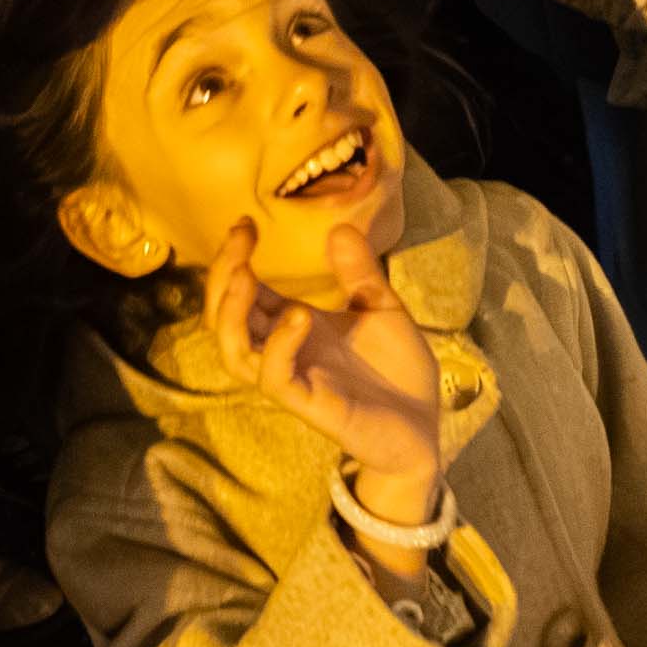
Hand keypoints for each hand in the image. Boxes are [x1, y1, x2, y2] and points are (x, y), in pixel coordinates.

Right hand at [200, 211, 447, 512]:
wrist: (425, 423)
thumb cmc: (398, 372)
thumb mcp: (382, 308)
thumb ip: (359, 273)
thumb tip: (341, 228)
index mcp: (293, 326)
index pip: (243, 291)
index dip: (233, 258)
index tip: (245, 223)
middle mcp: (284, 350)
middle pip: (223, 318)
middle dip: (221, 276)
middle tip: (241, 240)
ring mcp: (294, 378)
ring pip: (234, 351)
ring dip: (231, 312)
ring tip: (245, 275)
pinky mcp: (310, 404)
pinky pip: (275, 378)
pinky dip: (278, 346)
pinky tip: (299, 316)